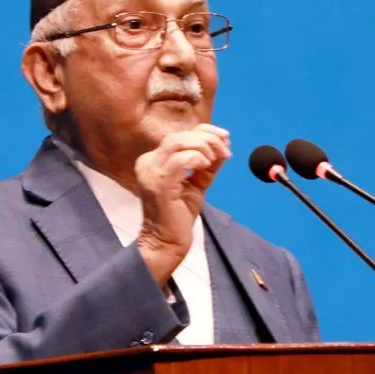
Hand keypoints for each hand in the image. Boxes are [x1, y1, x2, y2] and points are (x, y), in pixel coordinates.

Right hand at [135, 124, 230, 284]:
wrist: (167, 242)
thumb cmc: (178, 215)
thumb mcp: (197, 184)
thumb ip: (207, 165)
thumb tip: (224, 147)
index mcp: (154, 160)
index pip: (179, 135)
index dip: (205, 132)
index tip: (226, 138)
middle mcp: (148, 162)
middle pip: (179, 136)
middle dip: (208, 138)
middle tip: (226, 149)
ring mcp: (151, 172)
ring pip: (178, 143)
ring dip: (204, 146)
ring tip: (216, 159)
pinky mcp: (159, 184)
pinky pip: (180, 160)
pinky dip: (197, 158)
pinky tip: (206, 166)